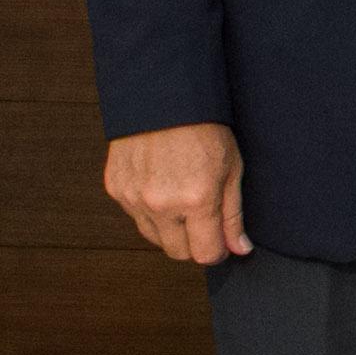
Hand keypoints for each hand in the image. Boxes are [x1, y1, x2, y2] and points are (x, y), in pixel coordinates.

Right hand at [103, 122, 248, 263]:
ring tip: (184, 200)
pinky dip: (151, 212)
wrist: (164, 100)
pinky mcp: (116, 190)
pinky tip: (163, 187)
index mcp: (196, 200)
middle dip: (194, 244)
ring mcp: (134, 199)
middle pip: (177, 253)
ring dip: (171, 230)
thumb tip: (239, 248)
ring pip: (154, 238)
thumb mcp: (232, 169)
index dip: (217, 252)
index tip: (222, 243)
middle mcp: (161, 205)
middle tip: (205, 222)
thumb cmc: (205, 131)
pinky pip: (136, 217)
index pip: (204, 254)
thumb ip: (233, 214)